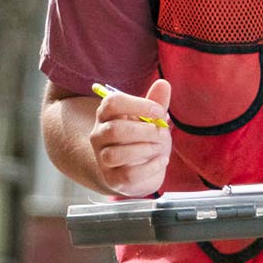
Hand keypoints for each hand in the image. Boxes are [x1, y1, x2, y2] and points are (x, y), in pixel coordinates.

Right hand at [91, 79, 172, 197]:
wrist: (140, 171)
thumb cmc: (144, 140)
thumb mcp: (151, 120)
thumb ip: (156, 104)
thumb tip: (163, 83)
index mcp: (106, 115)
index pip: (112, 103)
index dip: (138, 105)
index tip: (158, 111)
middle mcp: (99, 136)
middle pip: (114, 130)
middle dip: (144, 131)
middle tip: (160, 133)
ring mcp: (103, 159)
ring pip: (116, 154)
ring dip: (145, 149)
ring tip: (159, 148)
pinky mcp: (112, 179)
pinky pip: (128, 174)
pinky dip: (150, 167)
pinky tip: (162, 161)